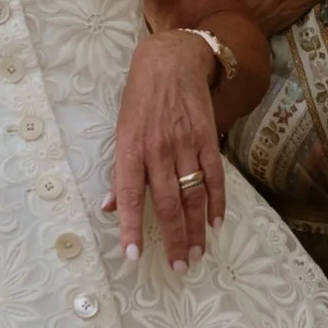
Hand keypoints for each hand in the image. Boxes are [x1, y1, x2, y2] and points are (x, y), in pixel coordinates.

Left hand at [112, 29, 227, 271]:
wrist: (171, 61)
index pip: (132, 196)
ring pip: (192, 195)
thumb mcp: (121, 131)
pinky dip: (216, 201)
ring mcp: (185, 143)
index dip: (132, 227)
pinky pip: (214, 176)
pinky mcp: (206, 137)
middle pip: (168, 203)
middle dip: (173, 238)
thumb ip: (121, 172)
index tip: (133, 255)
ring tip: (197, 254)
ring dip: (196, 228)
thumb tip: (111, 207)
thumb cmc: (140, 99)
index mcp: (131, 148)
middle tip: (178, 266)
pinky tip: (215, 222)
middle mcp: (158, 149)